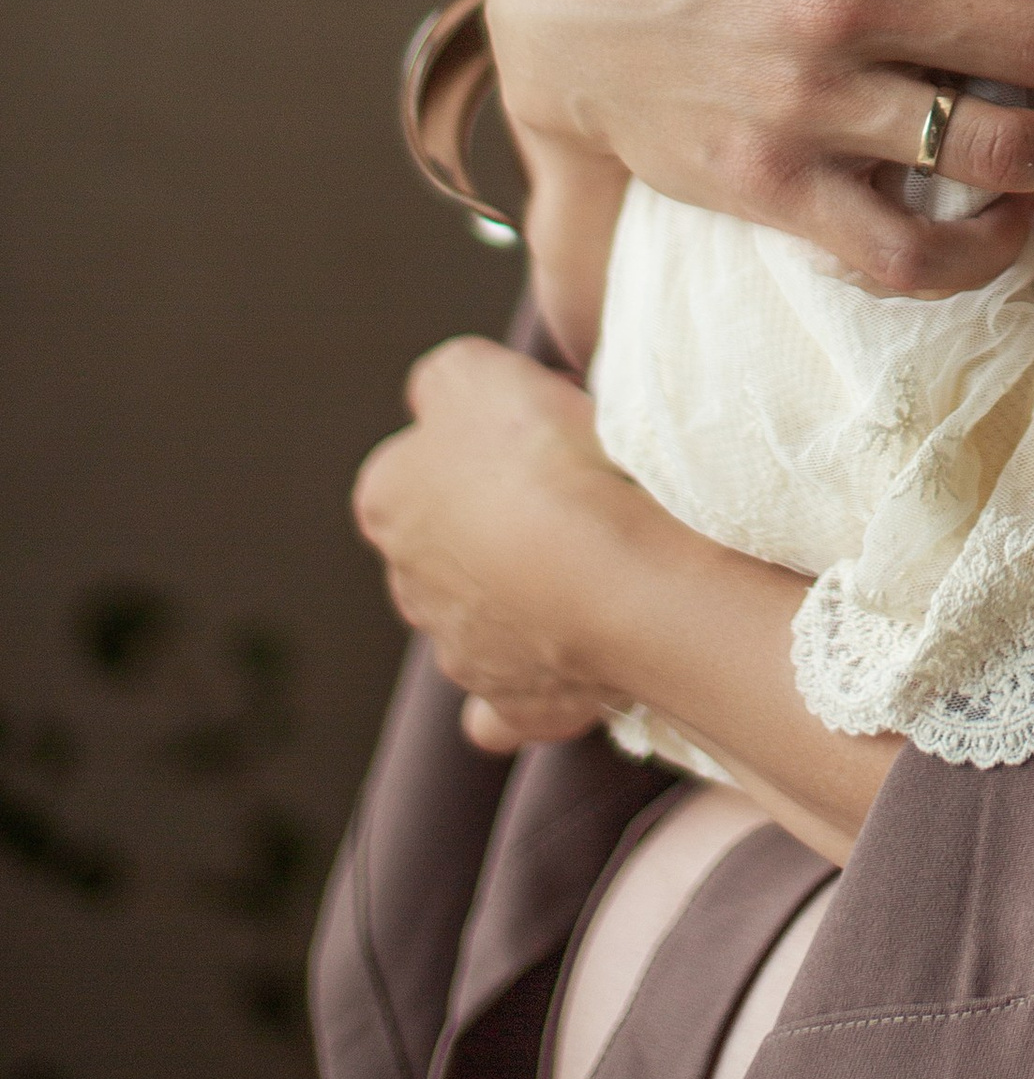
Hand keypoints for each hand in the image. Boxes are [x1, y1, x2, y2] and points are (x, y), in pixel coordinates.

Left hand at [352, 339, 632, 749]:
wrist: (602, 572)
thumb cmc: (536, 460)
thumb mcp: (470, 371)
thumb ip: (441, 382)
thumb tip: (440, 399)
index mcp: (386, 501)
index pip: (419, 459)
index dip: (484, 434)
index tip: (545, 422)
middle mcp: (407, 584)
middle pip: (454, 540)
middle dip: (503, 517)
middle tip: (578, 484)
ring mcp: (459, 652)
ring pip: (480, 617)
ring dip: (524, 592)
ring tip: (598, 556)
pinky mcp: (514, 706)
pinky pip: (506, 705)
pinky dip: (527, 687)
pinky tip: (562, 662)